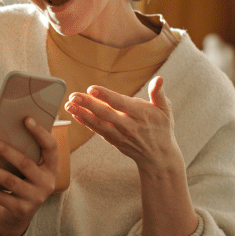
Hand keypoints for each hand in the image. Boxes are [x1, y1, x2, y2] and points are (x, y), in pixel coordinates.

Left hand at [0, 117, 57, 235]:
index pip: (51, 147)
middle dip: (5, 150)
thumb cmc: (22, 183)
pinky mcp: (20, 209)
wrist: (20, 217)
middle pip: (25, 163)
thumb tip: (6, 128)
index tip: (26, 118)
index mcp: (51, 169)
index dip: (40, 133)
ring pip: (9, 180)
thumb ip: (26, 154)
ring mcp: (35, 198)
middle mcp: (47, 184)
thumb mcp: (30, 171)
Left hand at [65, 76, 196, 235]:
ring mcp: (120, 136)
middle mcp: (129, 126)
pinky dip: (86, 123)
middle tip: (73, 96)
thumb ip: (159, 94)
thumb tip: (159, 79)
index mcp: (142, 115)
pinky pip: (97, 131)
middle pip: (105, 114)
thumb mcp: (166, 110)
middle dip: (88, 104)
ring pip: (98, 124)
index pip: (121, 103)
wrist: (159, 157)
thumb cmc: (162, 129)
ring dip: (82, 114)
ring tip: (68, 105)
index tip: (92, 89)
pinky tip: (75, 114)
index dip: (105, 96)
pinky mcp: (114, 141)